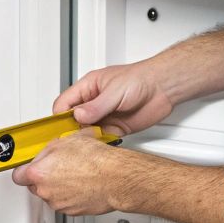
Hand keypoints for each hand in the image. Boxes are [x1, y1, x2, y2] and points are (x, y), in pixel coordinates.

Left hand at [11, 133, 129, 215]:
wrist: (115, 178)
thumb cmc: (96, 160)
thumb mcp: (67, 141)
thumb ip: (49, 149)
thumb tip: (47, 151)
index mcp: (39, 173)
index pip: (18, 175)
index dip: (25, 169)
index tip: (29, 166)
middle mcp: (45, 191)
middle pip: (35, 185)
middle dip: (43, 176)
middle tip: (57, 166)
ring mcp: (58, 203)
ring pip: (51, 194)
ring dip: (58, 186)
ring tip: (74, 174)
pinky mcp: (72, 211)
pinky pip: (65, 202)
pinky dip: (70, 195)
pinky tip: (82, 184)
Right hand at [54, 62, 172, 137]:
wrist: (163, 87)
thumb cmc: (140, 78)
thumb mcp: (115, 91)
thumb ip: (96, 105)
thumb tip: (79, 116)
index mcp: (88, 88)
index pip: (64, 103)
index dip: (60, 117)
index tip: (61, 129)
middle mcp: (94, 103)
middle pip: (72, 121)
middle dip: (71, 131)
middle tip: (74, 140)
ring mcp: (104, 116)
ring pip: (86, 132)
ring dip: (87, 139)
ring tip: (89, 143)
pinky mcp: (116, 128)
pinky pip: (102, 139)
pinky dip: (101, 144)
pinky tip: (103, 144)